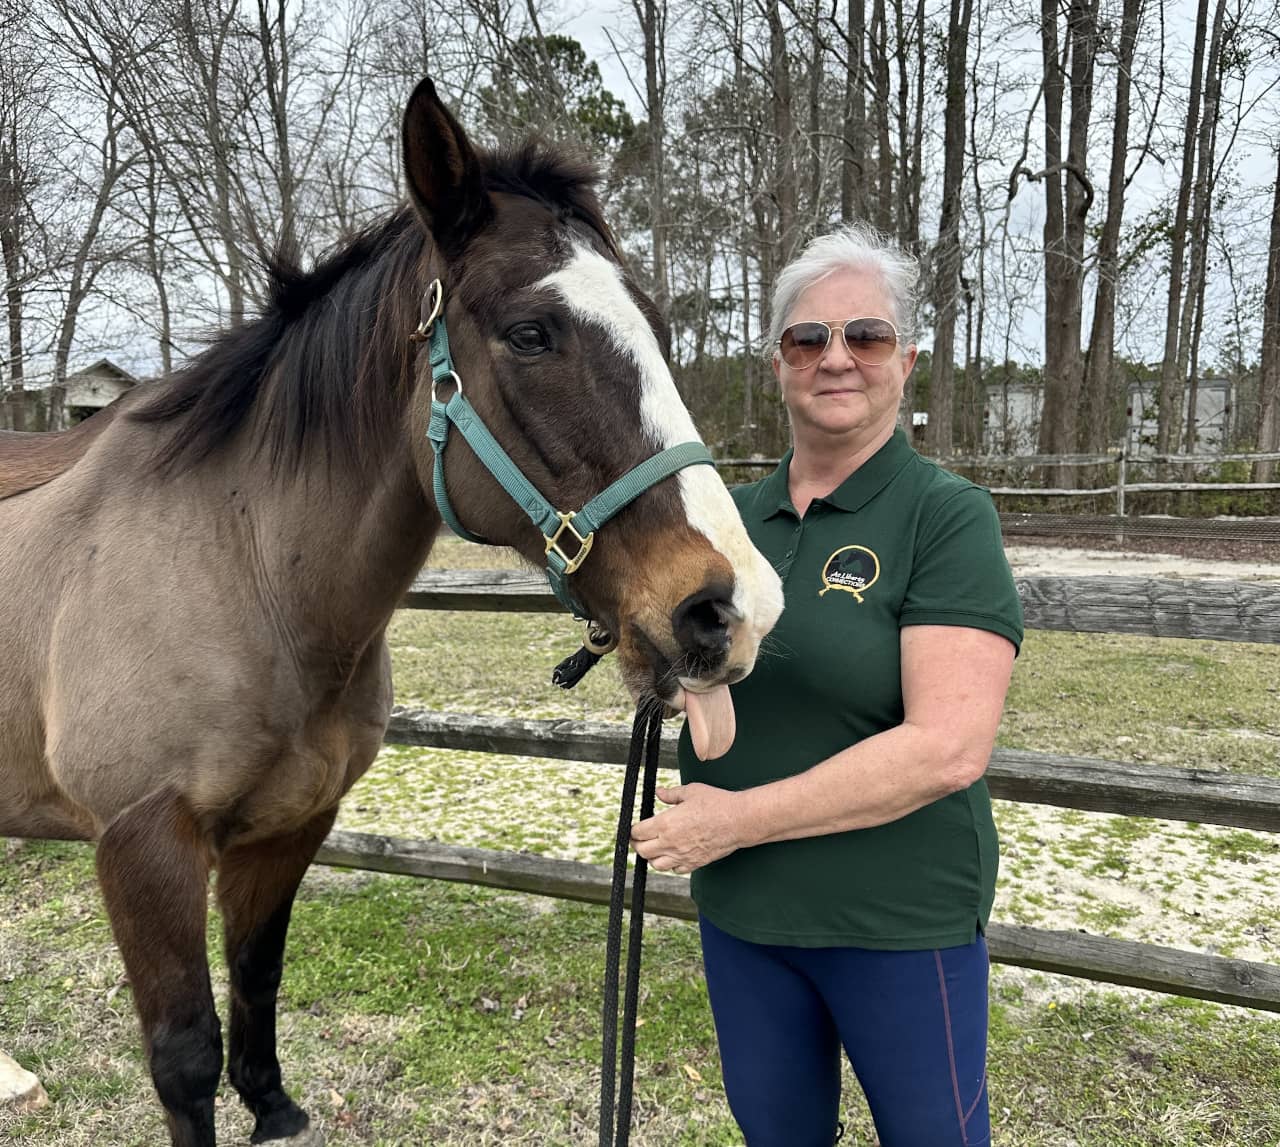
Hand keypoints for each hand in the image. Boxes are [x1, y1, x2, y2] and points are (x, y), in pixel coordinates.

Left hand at [629, 783, 744, 873]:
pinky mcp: (694, 863)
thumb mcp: (691, 792)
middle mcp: (670, 843)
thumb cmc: (717, 804)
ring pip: (656, 865)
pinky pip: (675, 870)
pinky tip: (674, 855)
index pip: (638, 833)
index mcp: (665, 824)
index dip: (634, 830)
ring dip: (652, 857)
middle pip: (642, 851)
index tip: (636, 828)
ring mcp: (682, 855)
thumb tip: (659, 793)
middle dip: (638, 844)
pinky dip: (671, 865)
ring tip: (655, 848)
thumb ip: (671, 794)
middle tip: (640, 839)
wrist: (738, 821)